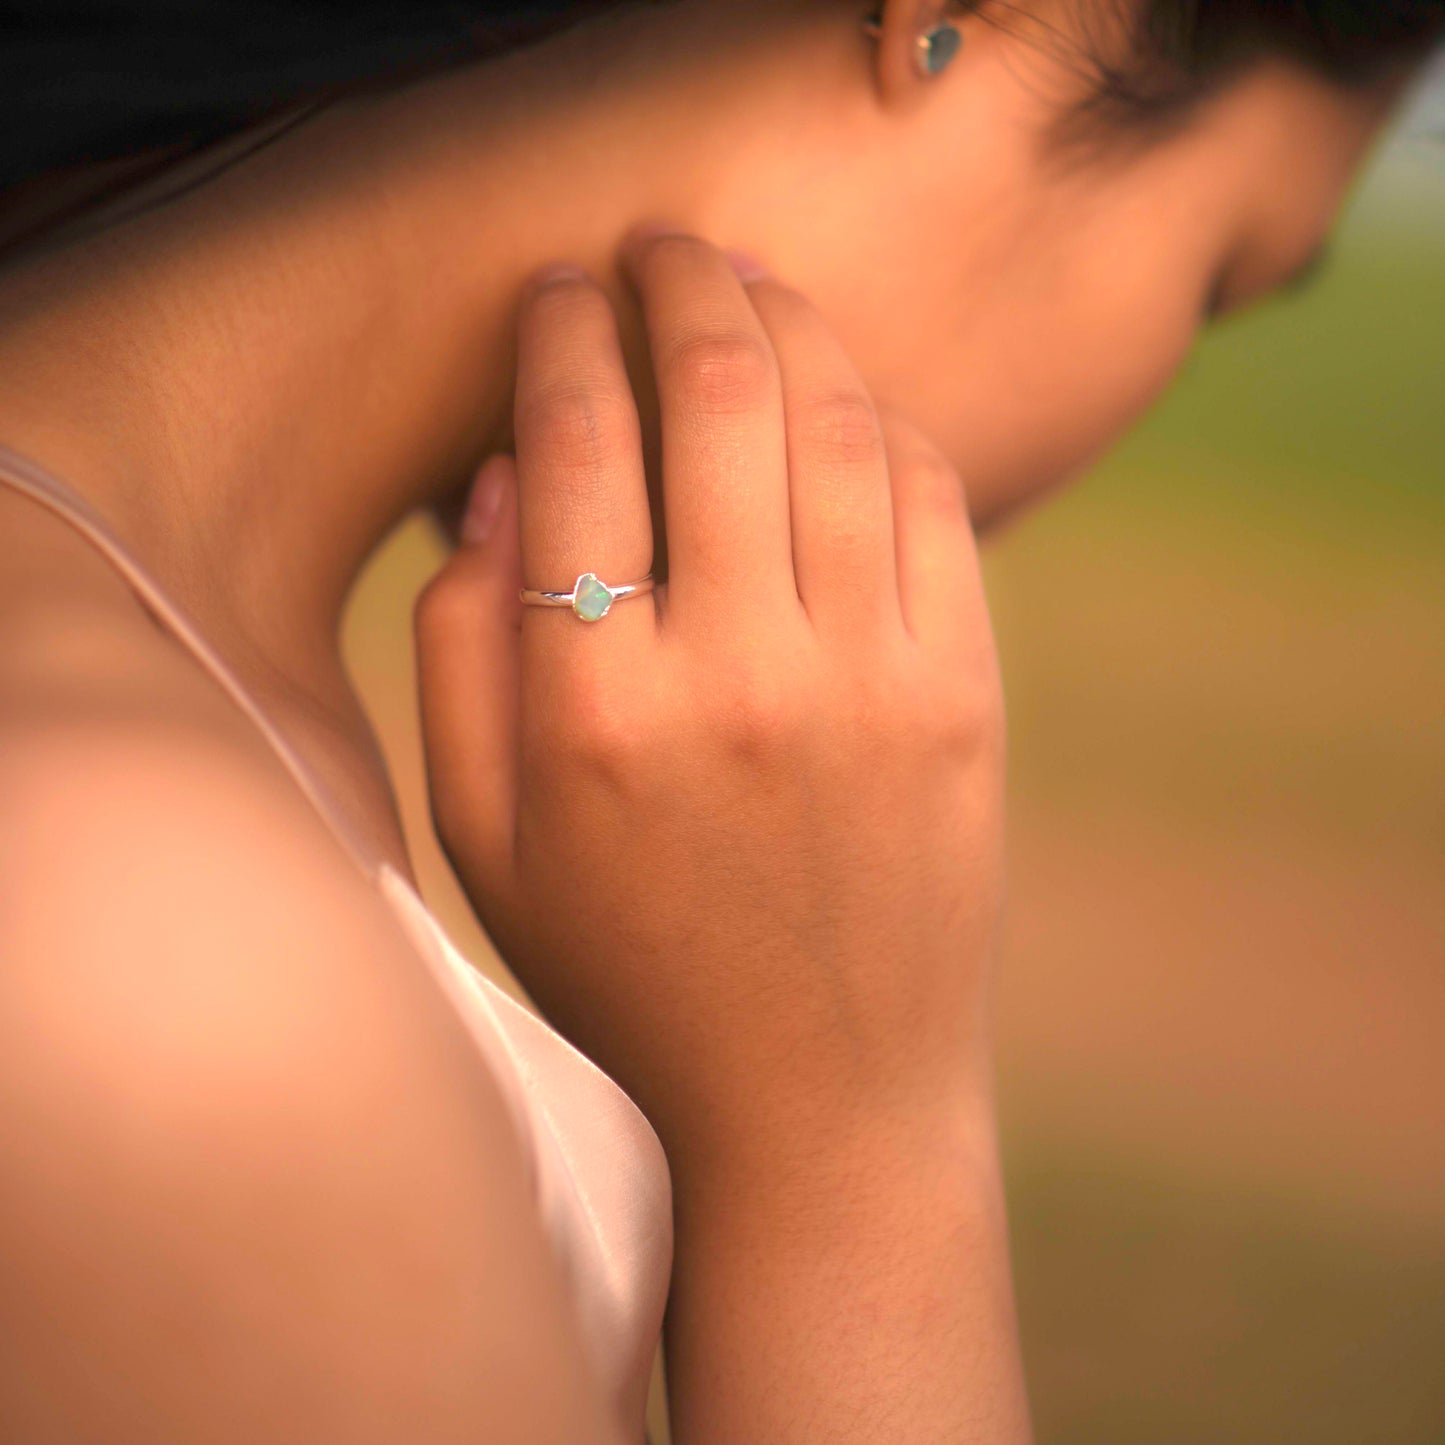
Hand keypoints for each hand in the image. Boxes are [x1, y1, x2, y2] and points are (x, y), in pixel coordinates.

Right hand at [414, 229, 1005, 1175]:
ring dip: (791, 321)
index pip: (572, 441)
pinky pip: (934, 502)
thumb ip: (461, 654)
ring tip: (751, 284)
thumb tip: (497, 481)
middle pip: (718, 393)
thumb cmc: (629, 973)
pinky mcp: (967, 698)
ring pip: (837, 422)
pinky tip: (846, 405)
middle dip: (684, 280)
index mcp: (594, 707)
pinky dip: (885, 422)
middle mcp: (737, 673)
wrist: (818, 1100)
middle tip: (662, 243)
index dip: (562, 334)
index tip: (558, 290)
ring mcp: (872, 681)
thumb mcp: (487, 843)